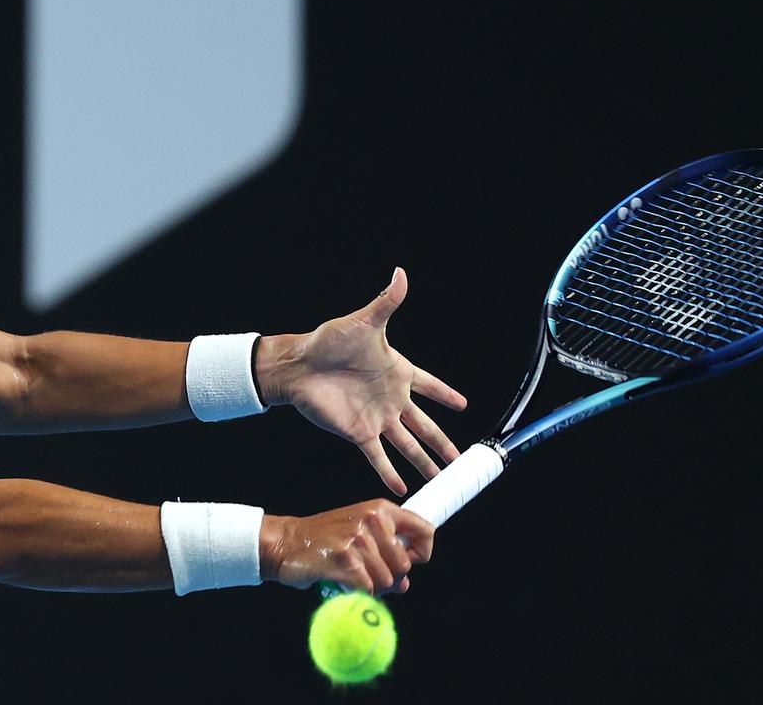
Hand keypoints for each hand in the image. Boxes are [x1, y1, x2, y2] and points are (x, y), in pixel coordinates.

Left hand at [256, 267, 467, 494]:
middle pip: (424, 425)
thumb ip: (386, 302)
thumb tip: (401, 274)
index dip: (446, 395)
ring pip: (407, 445)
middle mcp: (390, 398)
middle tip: (460, 460)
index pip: (430, 385)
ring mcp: (376, 418)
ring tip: (439, 479)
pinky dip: (389, 472)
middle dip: (442, 442)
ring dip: (423, 462)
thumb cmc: (329, 341)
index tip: (464, 405)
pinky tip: (402, 488)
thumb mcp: (364, 322)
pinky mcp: (358, 433)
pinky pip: (378, 457)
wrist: (298, 365)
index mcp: (397, 371)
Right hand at [259, 499, 433, 594]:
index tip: (408, 563)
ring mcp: (358, 539)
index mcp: (381, 509)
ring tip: (352, 578)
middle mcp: (372, 520)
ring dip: (372, 588)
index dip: (422, 554)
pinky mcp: (344, 559)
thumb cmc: (324, 540)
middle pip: (404, 566)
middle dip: (390, 579)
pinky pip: (368, 589)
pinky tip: (344, 583)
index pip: (425, 530)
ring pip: (387, 581)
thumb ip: (386, 551)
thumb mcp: (359, 531)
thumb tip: (405, 583)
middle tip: (369, 576)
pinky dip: (358, 594)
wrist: (284, 542)